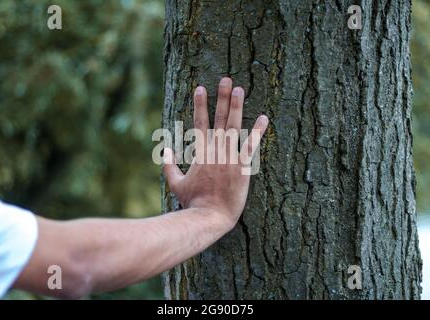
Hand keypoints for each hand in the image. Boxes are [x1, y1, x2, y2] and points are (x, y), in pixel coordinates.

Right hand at [163, 77, 268, 229]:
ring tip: (240, 89)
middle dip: (221, 97)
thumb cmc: (192, 201)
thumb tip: (165, 149)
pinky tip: (264, 117)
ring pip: (234, 126)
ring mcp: (230, 157)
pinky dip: (258, 131)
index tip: (200, 88)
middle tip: (226, 79)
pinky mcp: (243, 167)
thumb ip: (168, 165)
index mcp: (200, 152)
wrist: (209, 216)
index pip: (199, 122)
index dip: (200, 104)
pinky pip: (251, 146)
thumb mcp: (175, 183)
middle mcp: (215, 150)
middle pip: (219, 118)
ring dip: (237, 106)